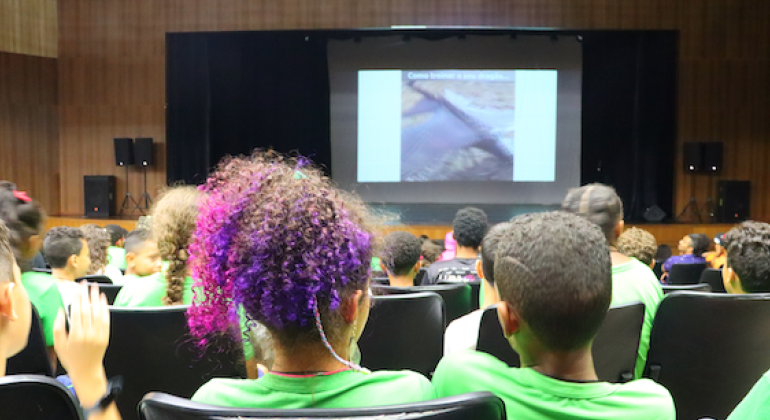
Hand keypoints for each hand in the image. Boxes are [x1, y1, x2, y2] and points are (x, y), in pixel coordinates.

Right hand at [53, 282, 110, 406]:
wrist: (86, 370)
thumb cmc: (70, 358)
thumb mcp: (59, 344)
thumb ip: (58, 327)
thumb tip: (61, 309)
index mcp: (75, 336)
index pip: (77, 312)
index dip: (77, 299)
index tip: (77, 289)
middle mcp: (89, 334)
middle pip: (88, 310)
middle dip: (86, 295)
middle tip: (86, 284)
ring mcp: (99, 335)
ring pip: (98, 313)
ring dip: (96, 299)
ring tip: (95, 287)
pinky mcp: (106, 336)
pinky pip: (106, 320)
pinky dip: (104, 308)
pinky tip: (102, 300)